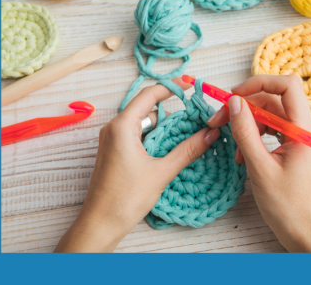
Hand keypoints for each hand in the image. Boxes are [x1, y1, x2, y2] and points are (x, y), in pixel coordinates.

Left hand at [55, 78, 220, 251]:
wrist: (100, 223)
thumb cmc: (124, 198)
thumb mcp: (161, 172)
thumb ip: (187, 150)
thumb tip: (210, 134)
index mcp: (122, 126)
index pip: (148, 95)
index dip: (170, 88)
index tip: (188, 86)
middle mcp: (114, 128)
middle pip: (147, 110)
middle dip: (171, 113)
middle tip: (195, 119)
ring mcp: (112, 140)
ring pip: (143, 124)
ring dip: (164, 129)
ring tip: (187, 137)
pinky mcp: (114, 152)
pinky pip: (137, 136)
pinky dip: (154, 139)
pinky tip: (170, 150)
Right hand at [207, 75, 310, 252]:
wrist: (307, 236)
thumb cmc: (290, 208)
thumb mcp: (260, 168)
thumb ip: (246, 132)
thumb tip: (233, 102)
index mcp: (303, 130)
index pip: (286, 86)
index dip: (258, 83)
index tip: (233, 95)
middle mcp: (303, 130)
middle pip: (272, 102)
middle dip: (244, 108)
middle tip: (217, 121)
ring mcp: (298, 141)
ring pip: (269, 118)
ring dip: (247, 126)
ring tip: (233, 147)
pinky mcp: (292, 152)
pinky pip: (270, 134)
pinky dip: (254, 139)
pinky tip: (242, 155)